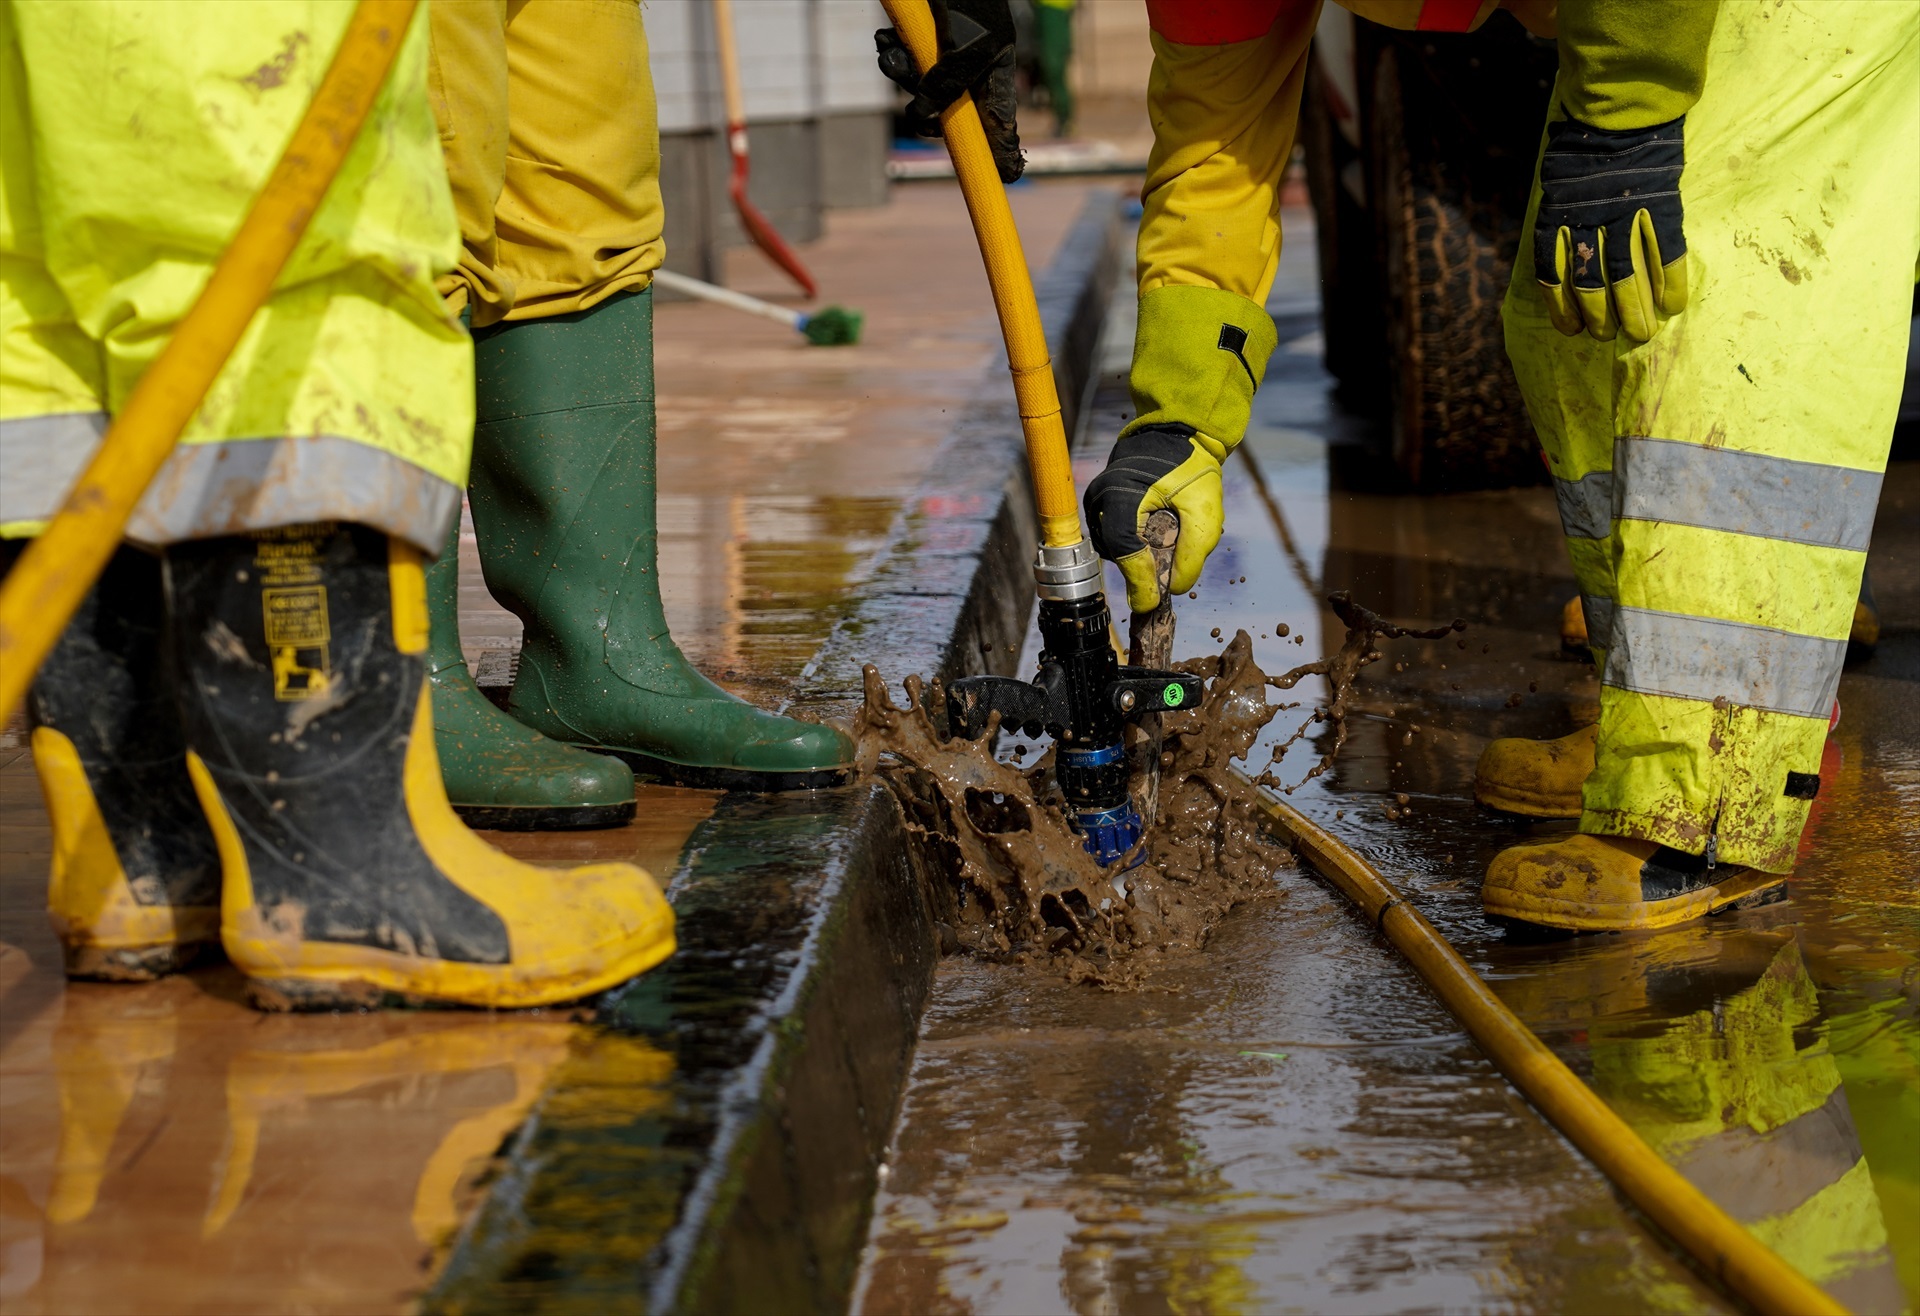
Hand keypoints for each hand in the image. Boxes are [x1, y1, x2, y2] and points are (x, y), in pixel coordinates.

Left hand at [876, 0, 1022, 182]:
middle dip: (926, 109)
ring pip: (917, 86)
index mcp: (993, 66)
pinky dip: (890, 55)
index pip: (1000, 118)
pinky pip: (899, 62)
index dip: (1002, 149)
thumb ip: (949, 82)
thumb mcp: (963, 42)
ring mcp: (939, 52)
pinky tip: (886, 40)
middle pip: (949, 110)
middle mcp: (968, 63)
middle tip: (917, 111)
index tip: (1007, 176)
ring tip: (893, 55)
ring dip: (900, 76)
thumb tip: (925, 116)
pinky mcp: (914, 39)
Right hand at [1083, 425, 1224, 613]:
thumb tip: (1174, 589)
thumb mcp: (1205, 511)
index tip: (1151, 605)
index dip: (1139, 581)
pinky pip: (1117, 537)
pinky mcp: (1101, 505)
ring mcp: (1097, 501)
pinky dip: (1138, 544)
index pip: (1126, 550)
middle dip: (1146, 567)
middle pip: (1120, 553)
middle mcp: (1101, 499)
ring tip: (1171, 538)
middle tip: (1174, 569)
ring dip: (1143, 555)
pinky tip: (1160, 532)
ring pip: (1117, 548)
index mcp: (1122, 495)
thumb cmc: (1193, 466)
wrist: (1177, 433)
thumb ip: (1192, 553)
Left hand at [1534, 116, 1687, 341]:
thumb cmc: (1585, 142)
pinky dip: (1671, 280)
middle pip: (1589, 282)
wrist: (1620, 104)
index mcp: (1556, 215)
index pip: (1553, 272)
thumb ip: (1561, 214)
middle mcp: (1585, 220)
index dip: (1561, 305)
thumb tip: (1564, 250)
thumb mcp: (1559, 179)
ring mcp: (1624, 213)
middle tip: (1609, 337)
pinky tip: (1674, 305)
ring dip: (1633, 309)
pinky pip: (1666, 250)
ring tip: (1641, 334)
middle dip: (1600, 316)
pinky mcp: (1658, 203)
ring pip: (1626, 274)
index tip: (1570, 328)